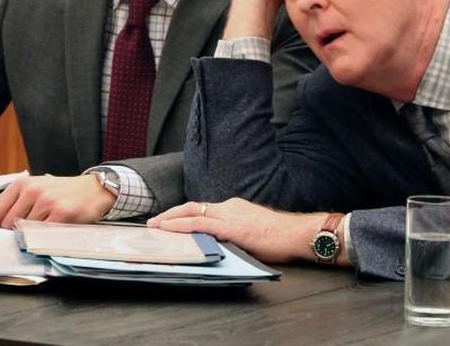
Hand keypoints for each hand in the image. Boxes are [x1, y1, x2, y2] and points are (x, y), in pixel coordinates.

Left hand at [0, 174, 116, 228]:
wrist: (93, 190)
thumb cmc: (63, 192)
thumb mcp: (33, 192)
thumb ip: (6, 206)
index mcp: (23, 183)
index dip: (0, 224)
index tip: (10, 224)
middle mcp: (33, 190)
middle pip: (7, 225)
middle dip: (18, 230)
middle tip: (35, 222)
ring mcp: (47, 202)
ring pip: (24, 231)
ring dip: (35, 232)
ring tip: (49, 220)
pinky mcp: (61, 214)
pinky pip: (42, 234)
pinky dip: (46, 235)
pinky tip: (56, 225)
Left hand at [149, 198, 325, 263]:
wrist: (294, 233)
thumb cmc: (280, 236)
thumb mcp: (253, 231)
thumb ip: (237, 233)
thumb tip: (224, 243)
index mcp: (234, 208)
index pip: (204, 209)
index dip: (186, 215)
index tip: (173, 221)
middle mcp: (228, 207)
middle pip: (193, 206)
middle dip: (172, 214)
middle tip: (155, 222)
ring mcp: (228, 215)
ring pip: (191, 212)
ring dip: (170, 219)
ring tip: (155, 227)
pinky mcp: (228, 227)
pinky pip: (198, 223)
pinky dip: (180, 225)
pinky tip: (168, 230)